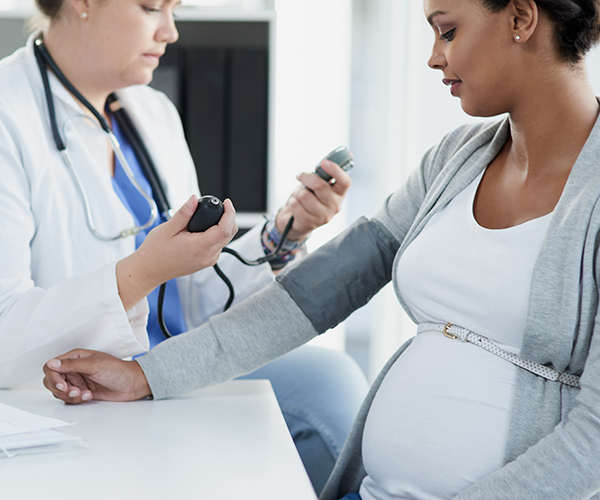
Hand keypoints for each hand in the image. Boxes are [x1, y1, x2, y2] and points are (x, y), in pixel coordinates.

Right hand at [43, 349, 150, 403]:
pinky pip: (69, 399)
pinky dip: (77, 400)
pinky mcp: (81, 392)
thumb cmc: (119, 370)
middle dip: (62, 389)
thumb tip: (52, 363)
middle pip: (52, 381)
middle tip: (76, 391)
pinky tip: (89, 396)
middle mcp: (74, 369)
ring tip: (85, 393)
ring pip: (60, 392)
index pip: (51, 367)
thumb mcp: (95, 365)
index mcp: (75, 357)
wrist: (132, 384)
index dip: (53, 377)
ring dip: (70, 396)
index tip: (62, 385)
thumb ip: (72, 365)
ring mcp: (77, 381)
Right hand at [117, 195, 237, 309]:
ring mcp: (208, 260)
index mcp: (198, 247)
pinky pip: (219, 246)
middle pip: (229, 234)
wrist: (150, 270)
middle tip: (217, 207)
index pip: (225, 229)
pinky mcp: (207, 262)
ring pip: (225, 240)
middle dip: (228, 217)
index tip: (226, 203)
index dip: (229, 213)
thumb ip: (184, 213)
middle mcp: (207, 256)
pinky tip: (204, 230)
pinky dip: (216, 235)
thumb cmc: (155, 252)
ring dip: (223, 226)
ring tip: (208, 217)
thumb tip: (194, 199)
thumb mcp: (167, 229)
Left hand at [276, 159, 351, 240]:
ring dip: (297, 191)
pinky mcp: (310, 223)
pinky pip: (295, 204)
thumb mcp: (320, 185)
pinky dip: (292, 201)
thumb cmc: (311, 198)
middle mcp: (335, 206)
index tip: (324, 162)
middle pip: (320, 185)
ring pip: (304, 195)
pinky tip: (296, 204)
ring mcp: (323, 216)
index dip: (336, 170)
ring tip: (299, 195)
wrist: (300, 220)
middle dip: (306, 177)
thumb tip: (341, 155)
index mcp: (340, 193)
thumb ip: (326, 173)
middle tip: (300, 176)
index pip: (345, 181)